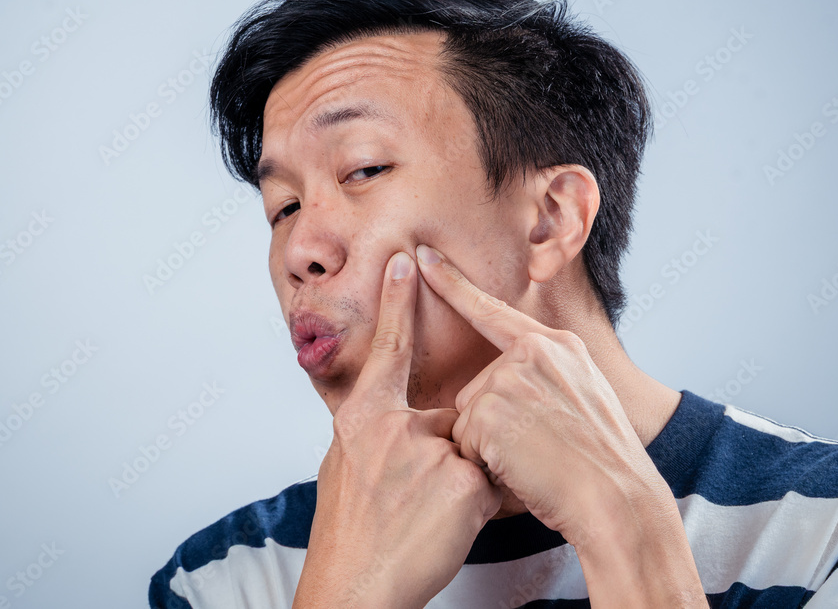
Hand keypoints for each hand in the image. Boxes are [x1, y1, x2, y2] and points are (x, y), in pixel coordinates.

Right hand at [293, 251, 502, 608]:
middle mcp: (394, 427)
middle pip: (450, 416)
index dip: (398, 304)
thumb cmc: (349, 530)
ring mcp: (431, 453)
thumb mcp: (347, 464)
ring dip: (463, 482)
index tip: (408, 261)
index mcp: (362, 416)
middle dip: (448, 455)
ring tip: (422, 519)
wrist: (354, 588)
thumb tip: (393, 413)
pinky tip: (443, 528)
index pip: (389, 350)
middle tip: (409, 498)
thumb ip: (376, 429)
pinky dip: (479, 505)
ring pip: (473, 450)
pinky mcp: (465, 484)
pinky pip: (491, 480)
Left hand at [415, 243, 705, 606]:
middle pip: (477, 389)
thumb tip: (506, 384)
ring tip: (536, 462)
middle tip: (540, 451)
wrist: (618, 499)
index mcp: (558, 346)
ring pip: (469, 418)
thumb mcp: (585, 399)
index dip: (453, 284)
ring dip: (490, 448)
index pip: (495, 311)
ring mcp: (511, 377)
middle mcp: (535, 352)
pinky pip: (465, 443)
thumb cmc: (602, 465)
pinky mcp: (491, 408)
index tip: (422, 256)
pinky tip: (523, 470)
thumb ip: (547, 378)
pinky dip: (486, 465)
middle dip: (492, 427)